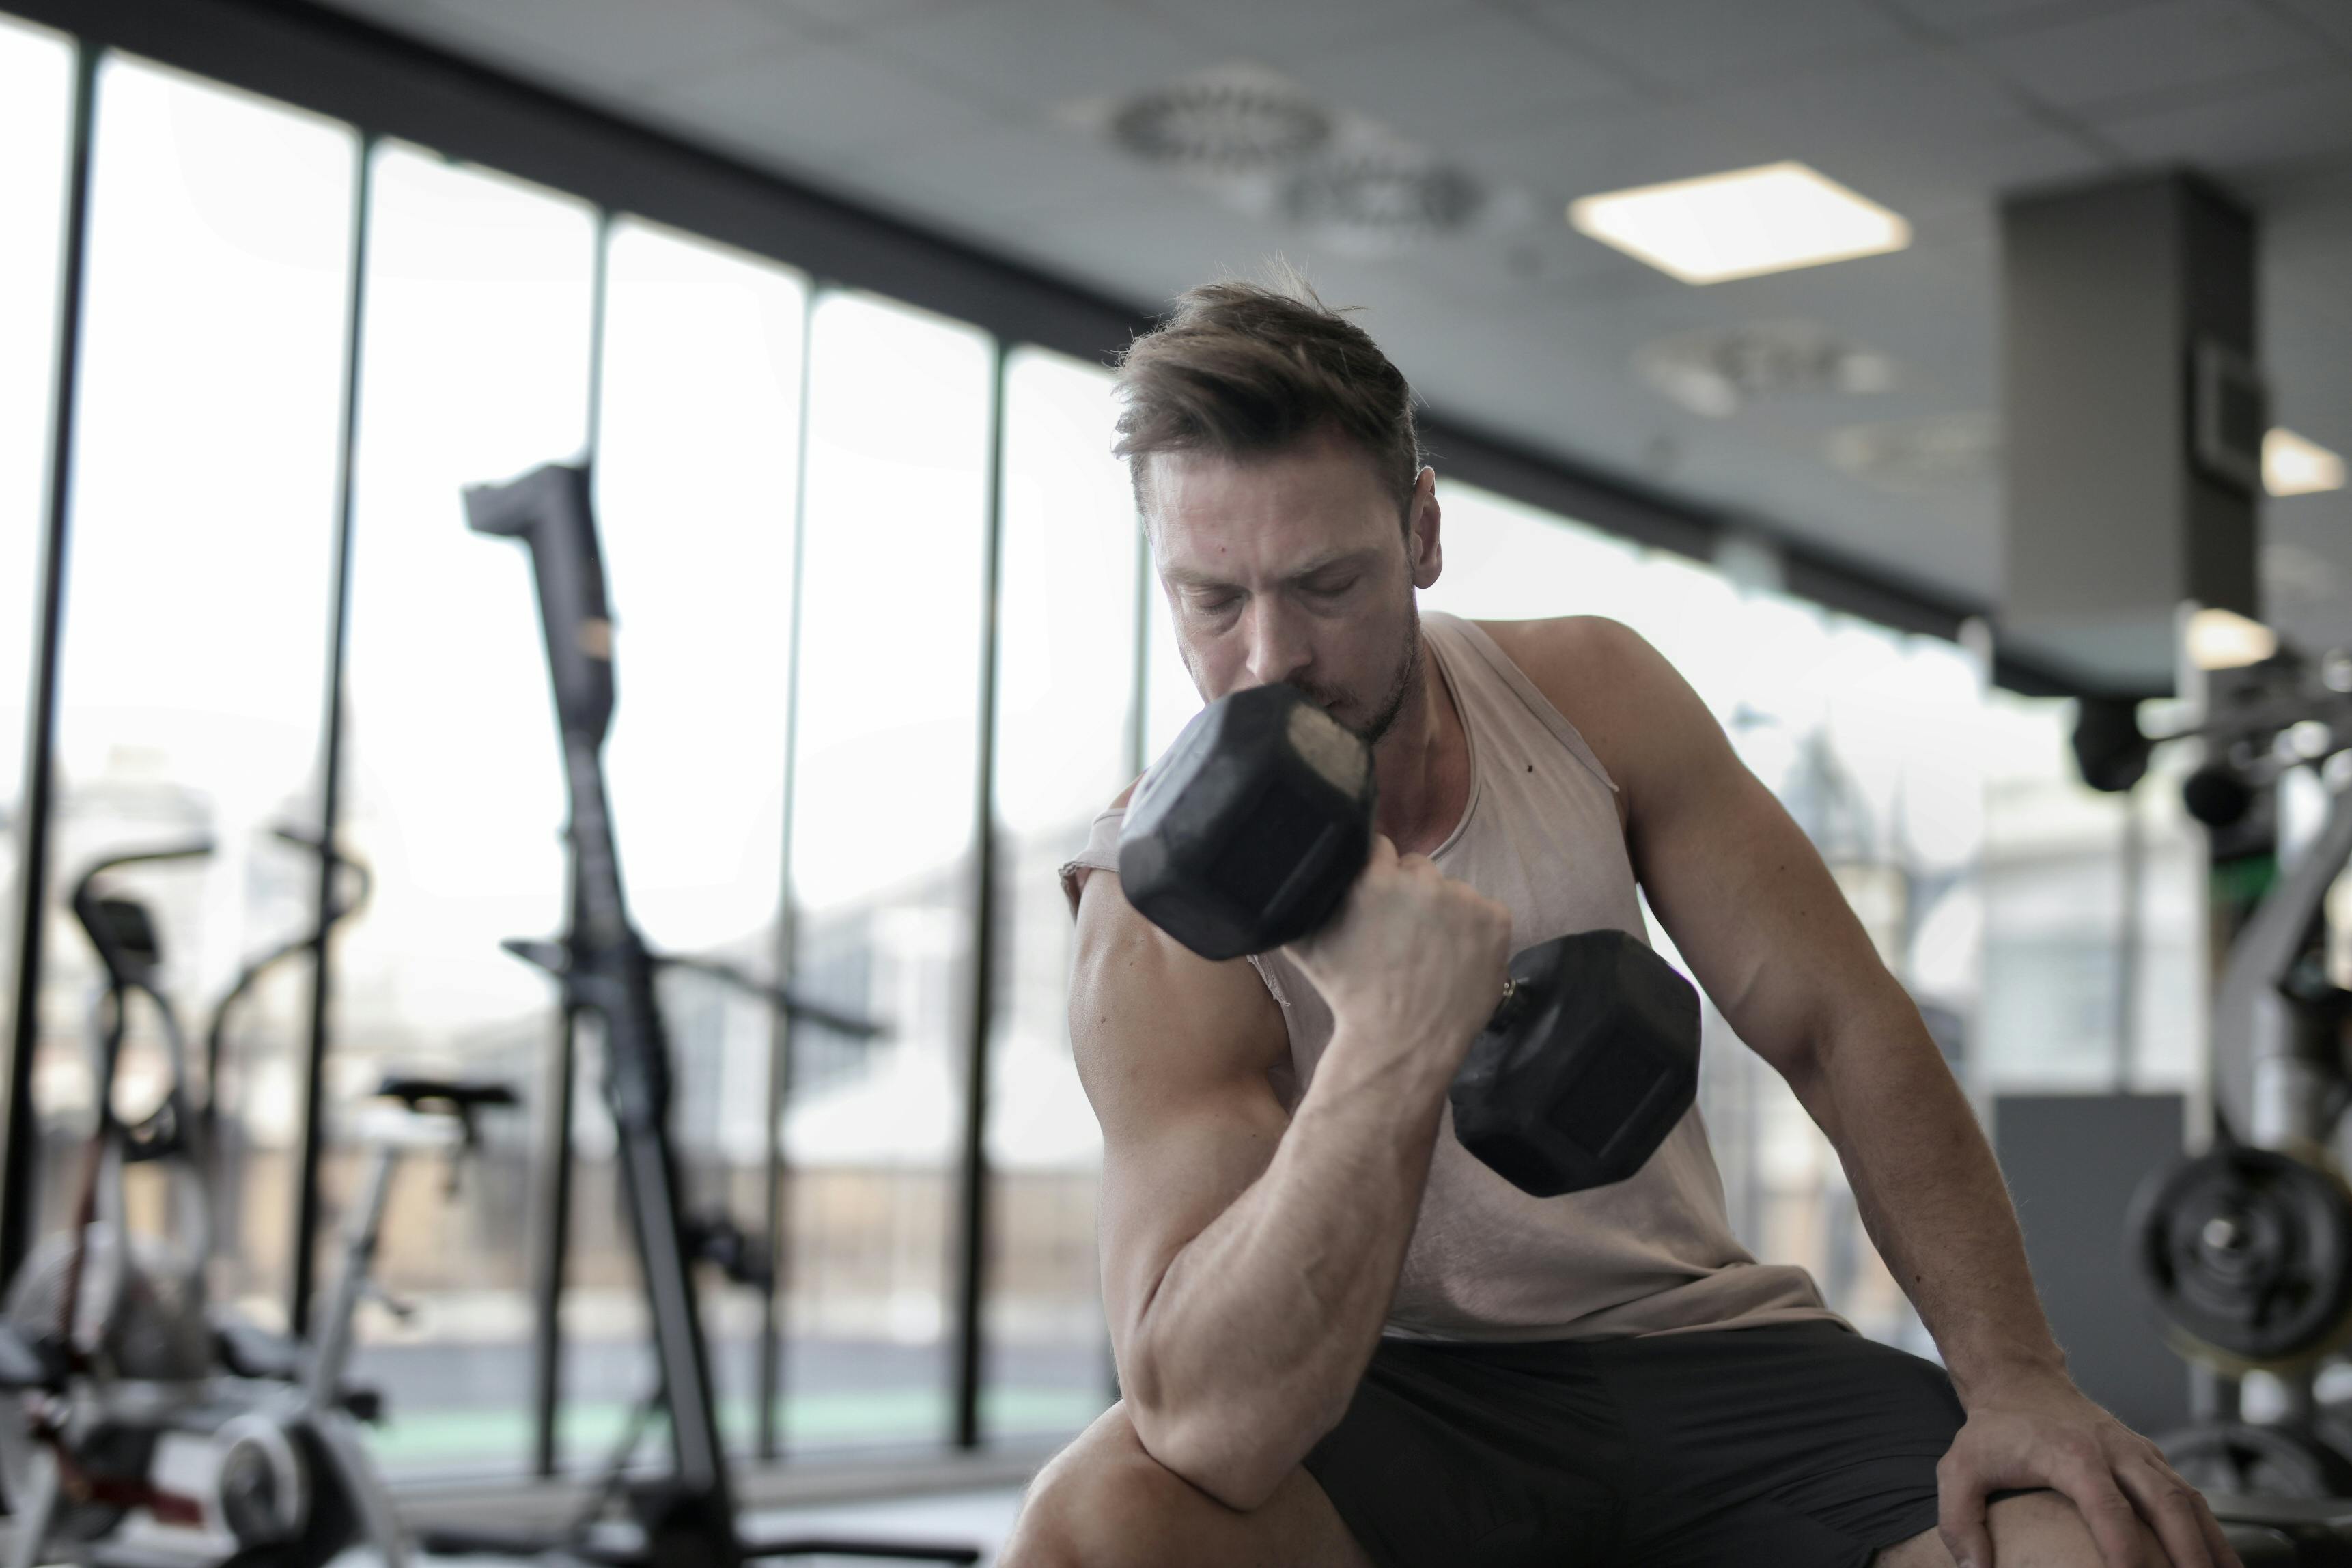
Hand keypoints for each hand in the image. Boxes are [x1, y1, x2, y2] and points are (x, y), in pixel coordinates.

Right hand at [1283, 835, 1510, 1074]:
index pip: (1380, 847)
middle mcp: (1423, 880)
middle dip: (1409, 892)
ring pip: (1452, 891)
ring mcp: (1465, 899)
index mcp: (1375, 877)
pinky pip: (1485, 913)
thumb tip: (1296, 867)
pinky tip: (1454, 959)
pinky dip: (1473, 931)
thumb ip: (1302, 897)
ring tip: (1428, 952)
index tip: (1375, 899)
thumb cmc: (1348, 996)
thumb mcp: (1305, 942)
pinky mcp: (1496, 921)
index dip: (1376, 872)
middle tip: (1400, 932)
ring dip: (1442, 911)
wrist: (1401, 1044)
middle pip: (1417, 868)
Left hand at [1937, 1373, 2237, 1567]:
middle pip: (2167, 1503)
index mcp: (2071, 1455)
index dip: (2125, 1549)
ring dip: (2212, 1547)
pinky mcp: (2153, 1460)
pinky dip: (2213, 1533)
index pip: (2107, 1507)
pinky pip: (2192, 1498)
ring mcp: (2140, 1454)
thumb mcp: (1959, 1469)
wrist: (2021, 1381)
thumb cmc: (1993, 1433)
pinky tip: (2224, 1566)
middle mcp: (2116, 1451)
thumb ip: (1960, 1520)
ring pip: (2189, 1500)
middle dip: (2189, 1554)